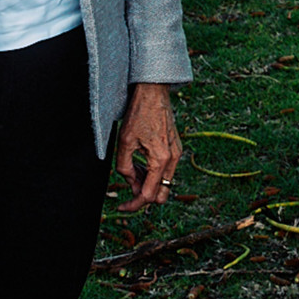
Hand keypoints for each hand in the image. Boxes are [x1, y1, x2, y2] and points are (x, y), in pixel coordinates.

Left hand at [115, 83, 181, 213]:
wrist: (154, 92)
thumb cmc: (139, 113)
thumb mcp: (125, 142)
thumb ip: (125, 167)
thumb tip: (130, 182)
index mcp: (161, 159)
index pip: (149, 195)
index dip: (134, 205)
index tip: (121, 206)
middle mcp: (173, 159)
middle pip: (162, 195)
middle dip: (144, 196)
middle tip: (128, 187)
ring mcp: (177, 153)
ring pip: (165, 183)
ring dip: (148, 184)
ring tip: (132, 171)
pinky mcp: (176, 148)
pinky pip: (167, 170)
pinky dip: (154, 173)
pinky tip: (141, 164)